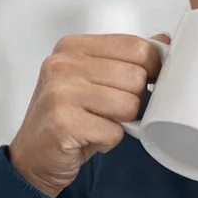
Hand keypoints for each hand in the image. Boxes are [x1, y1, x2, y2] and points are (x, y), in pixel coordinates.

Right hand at [8, 32, 170, 197]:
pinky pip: (114, 132)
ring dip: (122, 123)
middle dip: (134, 100)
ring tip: (99, 124)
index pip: (134, 45)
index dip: (152, 67)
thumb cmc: (67, 118)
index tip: (149, 82)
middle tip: (112, 112)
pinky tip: (89, 138)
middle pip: (135, 76)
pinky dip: (108, 141)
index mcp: (72, 47)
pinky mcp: (63, 122)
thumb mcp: (93, 80)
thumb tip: (164, 41)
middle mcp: (62, 64)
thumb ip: (124, 60)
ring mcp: (60, 92)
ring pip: (128, 105)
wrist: (33, 156)